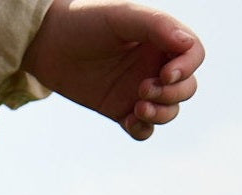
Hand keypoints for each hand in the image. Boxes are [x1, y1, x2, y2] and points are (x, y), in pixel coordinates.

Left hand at [23, 0, 203, 139]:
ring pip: (169, 110)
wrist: (48, 44)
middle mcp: (155, 65)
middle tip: (142, 90)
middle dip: (172, 94)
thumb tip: (186, 44)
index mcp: (162, 39)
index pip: (193, 56)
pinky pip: (142, 129)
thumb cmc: (85, 21)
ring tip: (137, 108)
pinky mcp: (119, 110)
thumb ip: (156, 25)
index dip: (187, 69)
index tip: (165, 75)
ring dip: (161, 114)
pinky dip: (143, 129)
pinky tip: (129, 121)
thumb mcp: (122, 17)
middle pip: (186, 88)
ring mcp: (138, 90)